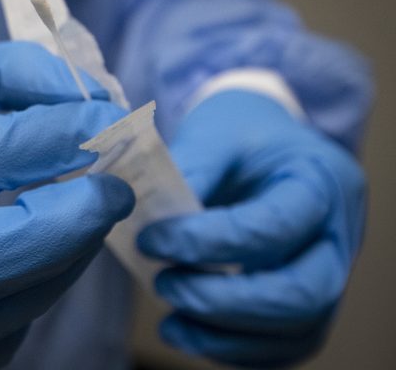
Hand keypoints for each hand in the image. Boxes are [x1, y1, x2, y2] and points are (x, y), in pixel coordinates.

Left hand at [137, 90, 365, 367]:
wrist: (265, 145)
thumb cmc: (240, 136)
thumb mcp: (213, 135)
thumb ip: (186, 173)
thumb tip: (144, 221)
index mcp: (320, 181)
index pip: (274, 226)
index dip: (208, 242)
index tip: (152, 240)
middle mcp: (338, 235)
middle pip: (302, 293)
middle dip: (223, 300)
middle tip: (164, 283)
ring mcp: (328, 274)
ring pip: (296, 329)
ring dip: (224, 331)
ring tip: (169, 312)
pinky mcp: (307, 302)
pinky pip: (282, 344)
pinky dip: (232, 348)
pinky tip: (183, 330)